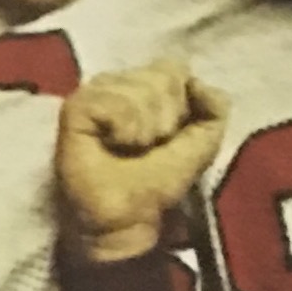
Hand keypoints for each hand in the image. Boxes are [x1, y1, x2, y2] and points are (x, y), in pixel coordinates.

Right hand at [55, 60, 228, 261]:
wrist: (124, 221)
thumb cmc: (155, 183)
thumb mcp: (201, 146)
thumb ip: (215, 110)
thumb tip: (199, 81)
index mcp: (144, 85)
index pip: (174, 69)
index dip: (180, 105)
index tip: (167, 138)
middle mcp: (117, 83)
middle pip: (163, 77)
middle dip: (166, 120)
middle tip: (146, 148)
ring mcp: (94, 92)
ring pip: (142, 89)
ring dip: (146, 130)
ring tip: (129, 150)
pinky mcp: (76, 108)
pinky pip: (117, 104)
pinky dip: (125, 130)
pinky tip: (111, 146)